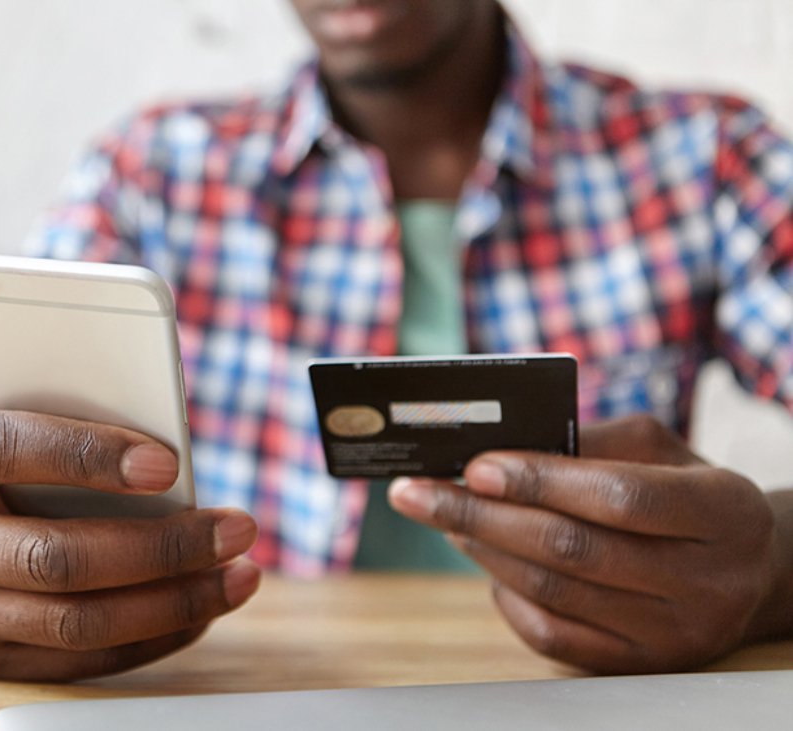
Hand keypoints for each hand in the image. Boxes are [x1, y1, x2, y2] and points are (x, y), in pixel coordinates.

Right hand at [0, 410, 259, 681]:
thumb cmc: (12, 460)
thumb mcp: (28, 424)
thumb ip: (80, 433)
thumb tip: (171, 467)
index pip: (3, 450)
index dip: (84, 456)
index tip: (167, 464)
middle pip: (52, 557)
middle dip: (160, 548)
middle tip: (235, 529)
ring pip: (74, 621)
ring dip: (172, 602)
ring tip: (237, 574)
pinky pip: (82, 660)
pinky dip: (153, 636)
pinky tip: (200, 608)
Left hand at [389, 414, 787, 672]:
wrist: (745, 569)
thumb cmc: (685, 492)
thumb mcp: (659, 451)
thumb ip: (590, 443)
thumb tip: (499, 449)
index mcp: (724, 512)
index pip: (620, 497)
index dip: (540, 480)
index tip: (474, 466)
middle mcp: (709, 581)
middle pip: (572, 548)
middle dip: (480, 516)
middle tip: (417, 492)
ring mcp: (676, 634)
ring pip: (554, 591)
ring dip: (483, 549)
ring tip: (443, 517)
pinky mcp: (642, 665)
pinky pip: (553, 636)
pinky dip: (507, 595)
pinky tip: (486, 561)